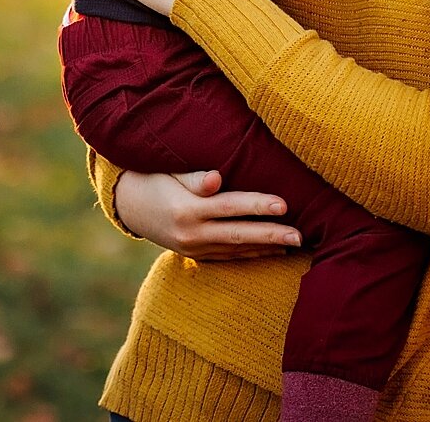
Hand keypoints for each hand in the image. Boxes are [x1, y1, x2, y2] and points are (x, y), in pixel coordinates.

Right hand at [113, 169, 300, 259]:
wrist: (128, 206)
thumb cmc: (153, 178)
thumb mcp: (169, 172)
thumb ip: (194, 178)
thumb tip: (216, 179)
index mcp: (186, 210)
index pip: (229, 206)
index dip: (257, 205)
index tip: (284, 204)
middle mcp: (191, 234)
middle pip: (238, 234)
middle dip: (271, 234)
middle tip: (300, 235)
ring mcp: (193, 248)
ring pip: (236, 249)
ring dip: (266, 247)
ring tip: (294, 243)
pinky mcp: (195, 255)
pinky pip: (229, 256)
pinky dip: (251, 254)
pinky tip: (272, 250)